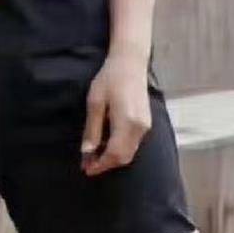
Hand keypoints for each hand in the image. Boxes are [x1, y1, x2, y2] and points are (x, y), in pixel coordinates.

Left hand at [81, 51, 152, 176]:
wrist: (130, 63)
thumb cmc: (109, 79)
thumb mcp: (95, 102)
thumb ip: (92, 129)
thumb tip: (87, 152)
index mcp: (126, 121)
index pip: (114, 153)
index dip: (100, 164)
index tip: (86, 168)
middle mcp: (140, 127)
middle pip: (124, 157)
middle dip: (106, 165)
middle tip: (88, 165)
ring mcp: (146, 126)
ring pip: (130, 153)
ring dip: (113, 159)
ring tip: (94, 157)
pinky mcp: (147, 123)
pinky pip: (133, 145)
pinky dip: (120, 150)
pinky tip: (106, 146)